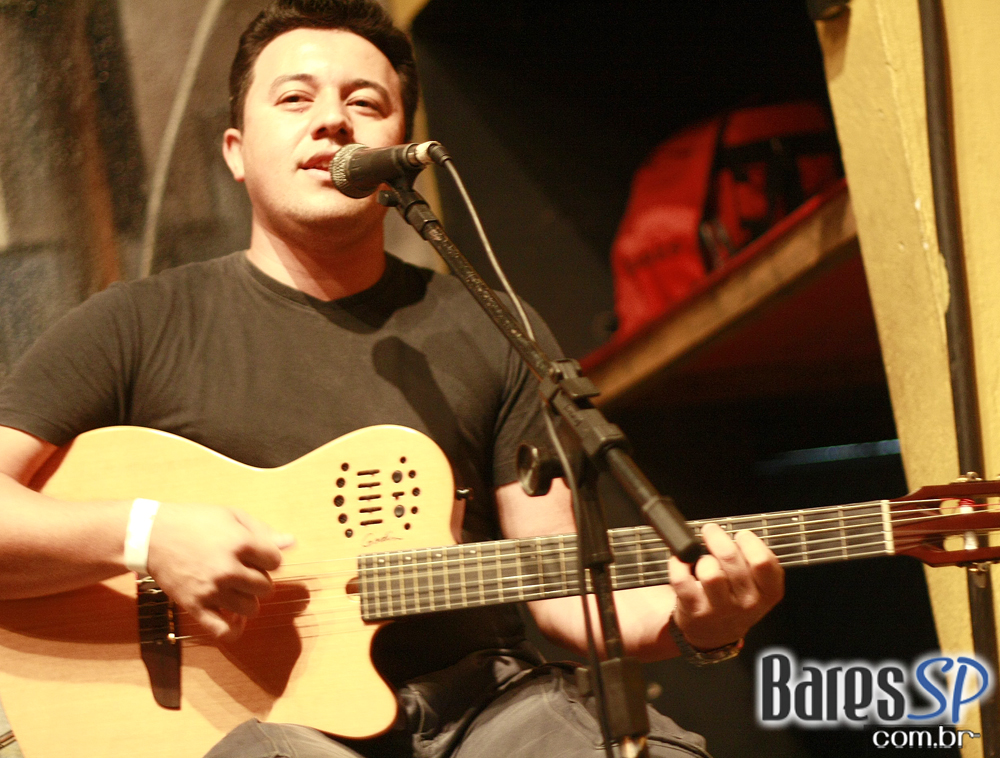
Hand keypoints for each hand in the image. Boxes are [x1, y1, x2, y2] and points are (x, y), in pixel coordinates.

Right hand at [145, 503, 294, 640]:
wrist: (151, 535)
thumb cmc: (194, 521)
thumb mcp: (231, 516)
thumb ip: (263, 531)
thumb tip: (291, 543)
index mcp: (240, 543)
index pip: (276, 562)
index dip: (268, 559)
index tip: (254, 555)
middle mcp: (228, 569)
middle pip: (265, 587)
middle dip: (258, 579)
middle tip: (242, 571)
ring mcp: (212, 590)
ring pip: (251, 608)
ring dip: (248, 600)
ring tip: (235, 589)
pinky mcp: (195, 606)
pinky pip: (223, 631)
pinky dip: (234, 629)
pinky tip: (233, 617)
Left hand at [668, 523, 783, 650]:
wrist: (714, 633)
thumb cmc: (736, 599)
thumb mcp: (759, 586)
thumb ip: (755, 560)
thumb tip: (736, 533)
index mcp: (768, 593)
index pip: (763, 561)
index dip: (749, 542)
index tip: (741, 535)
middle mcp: (747, 603)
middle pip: (731, 559)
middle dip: (716, 538)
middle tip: (711, 531)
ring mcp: (720, 609)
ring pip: (709, 571)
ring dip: (702, 557)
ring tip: (700, 559)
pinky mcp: (694, 610)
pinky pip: (681, 579)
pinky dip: (677, 564)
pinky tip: (682, 563)